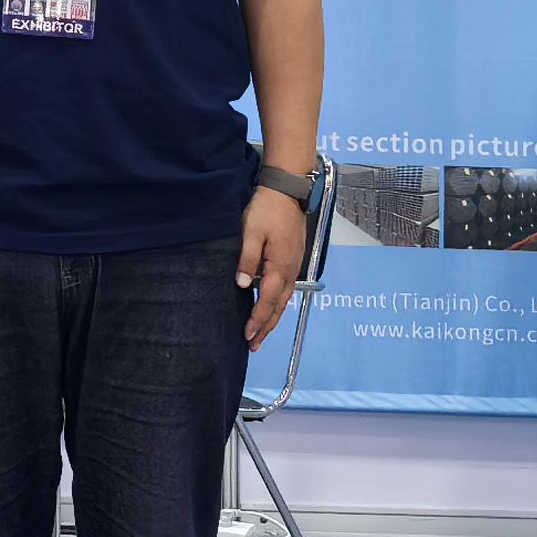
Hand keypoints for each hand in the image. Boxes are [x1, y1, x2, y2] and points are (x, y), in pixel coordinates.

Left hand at [238, 184, 305, 349]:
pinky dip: (277, 303)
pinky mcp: (292, 259)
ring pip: (284, 300)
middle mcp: (290, 271)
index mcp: (279, 267)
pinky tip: (270, 306)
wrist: (286, 191)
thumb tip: (243, 285)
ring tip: (261, 333)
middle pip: (279, 307)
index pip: (268, 302)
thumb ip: (247, 260)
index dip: (258, 321)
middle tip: (254, 345)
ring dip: (272, 318)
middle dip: (266, 327)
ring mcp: (293, 265)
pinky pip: (285, 289)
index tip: (247, 336)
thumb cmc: (267, 210)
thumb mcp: (251, 233)